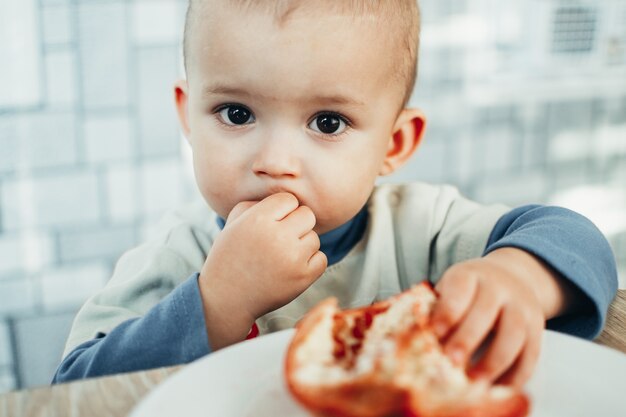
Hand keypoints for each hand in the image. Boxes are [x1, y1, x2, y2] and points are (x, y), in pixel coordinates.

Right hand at [199, 193, 327, 349]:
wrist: (227, 298)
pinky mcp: (303, 277)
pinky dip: (310, 262)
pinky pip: (321, 259)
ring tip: (282, 256)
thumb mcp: (232, 224)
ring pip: (314, 238)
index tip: (271, 224)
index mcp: (258, 220)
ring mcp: (292, 258)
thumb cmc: (230, 256)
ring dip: (302, 245)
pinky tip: (292, 267)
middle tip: (280, 239)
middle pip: (307, 215)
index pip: (289, 199)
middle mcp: (277, 237)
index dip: (281, 211)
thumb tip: (284, 200)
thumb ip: (255, 204)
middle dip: (296, 224)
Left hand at [430, 248, 548, 387]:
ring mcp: (521, 306)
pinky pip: (531, 353)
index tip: (434, 333)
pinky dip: (516, 374)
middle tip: (451, 362)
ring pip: (513, 334)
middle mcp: (499, 287)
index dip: (447, 312)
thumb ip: (435, 308)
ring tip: (474, 382)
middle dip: (467, 339)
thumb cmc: (468, 290)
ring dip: (493, 362)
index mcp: (470, 275)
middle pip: (485, 312)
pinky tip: (499, 388)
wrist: (512, 276)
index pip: (459, 289)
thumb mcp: (450, 287)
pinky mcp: (537, 327)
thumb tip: (415, 338)